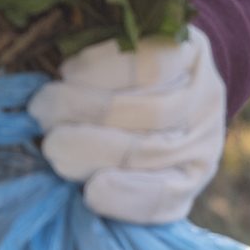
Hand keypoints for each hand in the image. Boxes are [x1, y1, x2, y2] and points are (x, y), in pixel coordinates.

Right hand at [28, 33, 226, 223]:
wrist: (161, 62)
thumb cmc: (122, 121)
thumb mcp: (116, 161)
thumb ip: (95, 177)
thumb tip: (77, 188)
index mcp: (185, 177)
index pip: (166, 197)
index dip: (129, 198)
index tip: (90, 193)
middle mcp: (204, 139)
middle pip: (149, 152)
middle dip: (91, 148)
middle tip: (50, 144)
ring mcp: (203, 94)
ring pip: (149, 109)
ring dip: (86, 107)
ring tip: (46, 105)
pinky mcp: (193, 51)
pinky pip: (149, 65)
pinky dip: (103, 70)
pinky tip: (70, 73)